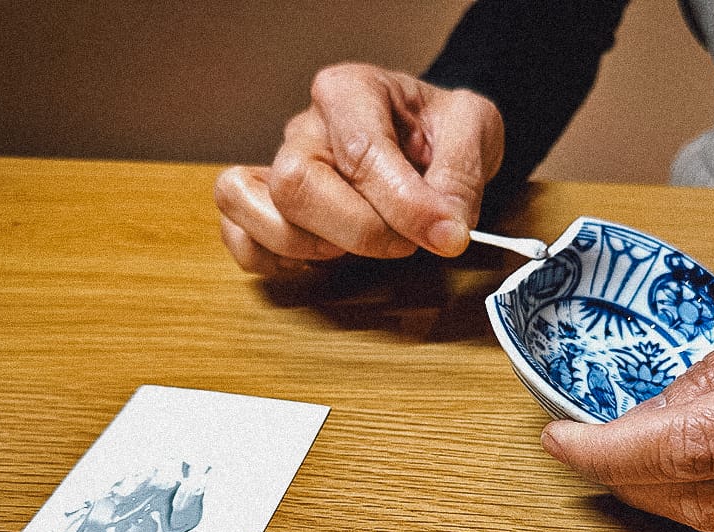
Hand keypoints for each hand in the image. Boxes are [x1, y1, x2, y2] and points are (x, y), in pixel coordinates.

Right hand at [214, 63, 503, 274]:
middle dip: (358, 231)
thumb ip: (462, 175)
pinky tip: (321, 259)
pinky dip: (271, 259)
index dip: (405, 205)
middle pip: (295, 184)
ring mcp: (277, 166)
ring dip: (310, 247)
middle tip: (406, 243)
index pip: (360, 153)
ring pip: (249, 207)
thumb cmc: (441, 130)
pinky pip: (238, 236)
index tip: (447, 235)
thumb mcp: (475, 130)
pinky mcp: (267, 206)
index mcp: (351, 91)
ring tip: (359, 246)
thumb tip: (444, 228)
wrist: (429, 138)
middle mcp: (306, 127)